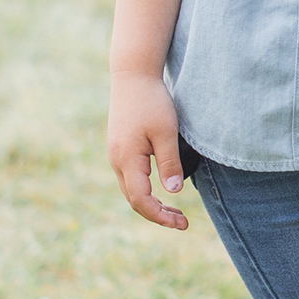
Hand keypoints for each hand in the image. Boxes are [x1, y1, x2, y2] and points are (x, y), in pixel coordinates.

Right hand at [108, 71, 188, 230]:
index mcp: (127, 159)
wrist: (132, 76)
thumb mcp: (166, 132)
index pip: (141, 200)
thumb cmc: (151, 101)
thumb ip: (169, 163)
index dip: (160, 216)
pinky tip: (161, 190)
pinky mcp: (119, 149)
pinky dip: (145, 191)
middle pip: (133, 200)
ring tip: (175, 211)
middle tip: (182, 222)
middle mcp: (117, 160)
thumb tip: (173, 192)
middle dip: (157, 214)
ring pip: (130, 191)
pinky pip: (130, 179)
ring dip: (151, 204)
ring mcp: (116, 155)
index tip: (182, 223)